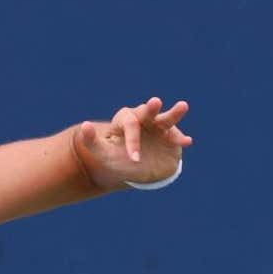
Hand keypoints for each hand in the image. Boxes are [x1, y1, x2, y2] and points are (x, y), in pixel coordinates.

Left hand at [74, 97, 193, 188]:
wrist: (134, 171)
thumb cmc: (115, 159)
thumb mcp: (102, 153)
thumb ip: (91, 141)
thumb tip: (85, 125)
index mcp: (124, 121)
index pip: (128, 124)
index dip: (132, 141)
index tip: (135, 159)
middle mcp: (141, 119)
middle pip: (145, 112)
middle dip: (150, 109)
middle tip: (155, 102)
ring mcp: (158, 126)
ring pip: (165, 118)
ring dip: (174, 113)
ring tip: (183, 106)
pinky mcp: (171, 135)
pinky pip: (176, 136)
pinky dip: (180, 139)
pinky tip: (187, 142)